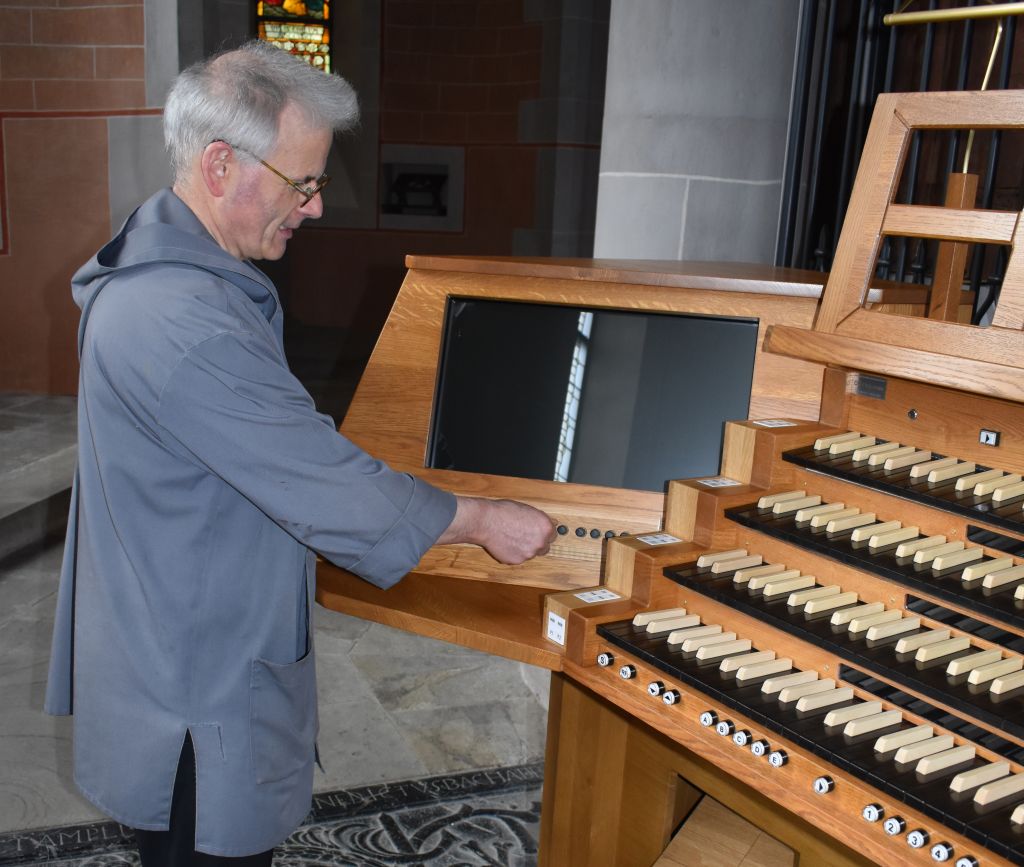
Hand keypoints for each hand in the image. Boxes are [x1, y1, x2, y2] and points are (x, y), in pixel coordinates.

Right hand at [437, 496, 556, 563]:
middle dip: (536, 543)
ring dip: (524, 548)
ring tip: (511, 538)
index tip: (537, 533)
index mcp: (545, 527)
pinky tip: (505, 544)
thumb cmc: (504, 512)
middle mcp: (540, 542)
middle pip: (544, 547)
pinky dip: (514, 553)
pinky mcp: (517, 561)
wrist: (486, 521)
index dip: (543, 533)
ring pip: (530, 553)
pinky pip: (518, 558)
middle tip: (524, 537)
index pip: (553, 535)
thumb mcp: (527, 510)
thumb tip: (549, 523)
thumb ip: (539, 520)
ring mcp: (529, 553)